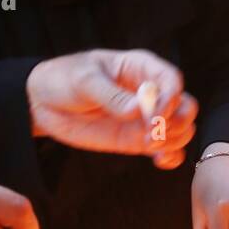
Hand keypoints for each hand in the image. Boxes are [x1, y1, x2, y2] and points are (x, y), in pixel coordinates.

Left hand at [26, 49, 197, 167]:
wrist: (42, 102)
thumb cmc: (63, 78)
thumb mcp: (83, 80)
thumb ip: (111, 95)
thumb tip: (137, 110)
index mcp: (140, 68)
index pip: (171, 80)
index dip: (170, 98)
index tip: (154, 116)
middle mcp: (149, 92)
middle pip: (185, 105)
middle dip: (176, 121)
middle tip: (152, 133)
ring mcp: (144, 118)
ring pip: (180, 128)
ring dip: (174, 140)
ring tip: (149, 145)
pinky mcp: (136, 139)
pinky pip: (165, 148)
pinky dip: (171, 156)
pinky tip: (160, 161)